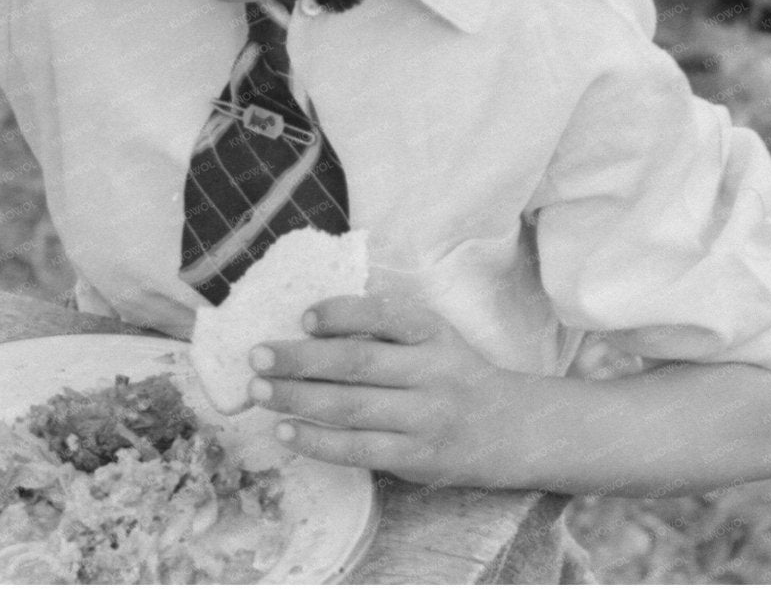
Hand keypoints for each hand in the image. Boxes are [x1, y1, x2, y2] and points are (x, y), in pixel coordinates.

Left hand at [247, 293, 533, 487]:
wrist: (514, 429)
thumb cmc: (455, 375)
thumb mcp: (434, 338)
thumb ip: (385, 328)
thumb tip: (309, 324)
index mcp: (433, 334)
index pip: (386, 315)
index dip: (342, 313)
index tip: (303, 316)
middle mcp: (431, 373)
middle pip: (357, 362)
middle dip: (300, 359)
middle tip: (256, 356)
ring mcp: (425, 418)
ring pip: (352, 407)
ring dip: (298, 399)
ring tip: (259, 392)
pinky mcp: (417, 458)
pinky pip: (359, 450)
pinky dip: (318, 441)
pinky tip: (286, 432)